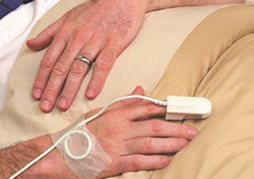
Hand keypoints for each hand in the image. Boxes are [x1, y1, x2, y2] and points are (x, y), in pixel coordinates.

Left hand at [28, 0, 147, 111]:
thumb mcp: (67, 17)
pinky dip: (96, 80)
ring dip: (69, 89)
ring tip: (62, 105)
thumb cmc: (93, 9)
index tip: (36, 94)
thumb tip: (30, 44)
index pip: (49, 60)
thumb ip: (48, 33)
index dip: (41, 78)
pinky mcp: (113, 45)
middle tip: (45, 107)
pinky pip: (103, 65)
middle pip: (61, 67)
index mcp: (65, 33)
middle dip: (51, 89)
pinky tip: (91, 94)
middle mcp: (77, 39)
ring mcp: (95, 42)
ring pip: (79, 69)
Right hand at [81, 87, 197, 177]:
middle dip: (176, 128)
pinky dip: (153, 161)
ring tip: (185, 144)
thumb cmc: (80, 133)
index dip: (165, 108)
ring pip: (149, 143)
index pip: (144, 108)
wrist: (61, 153)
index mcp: (114, 114)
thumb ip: (122, 103)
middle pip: (153, 126)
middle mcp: (118, 129)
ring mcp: (117, 146)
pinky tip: (166, 161)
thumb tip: (140, 90)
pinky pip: (138, 161)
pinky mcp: (114, 163)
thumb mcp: (99, 113)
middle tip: (193, 130)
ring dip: (170, 144)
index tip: (181, 109)